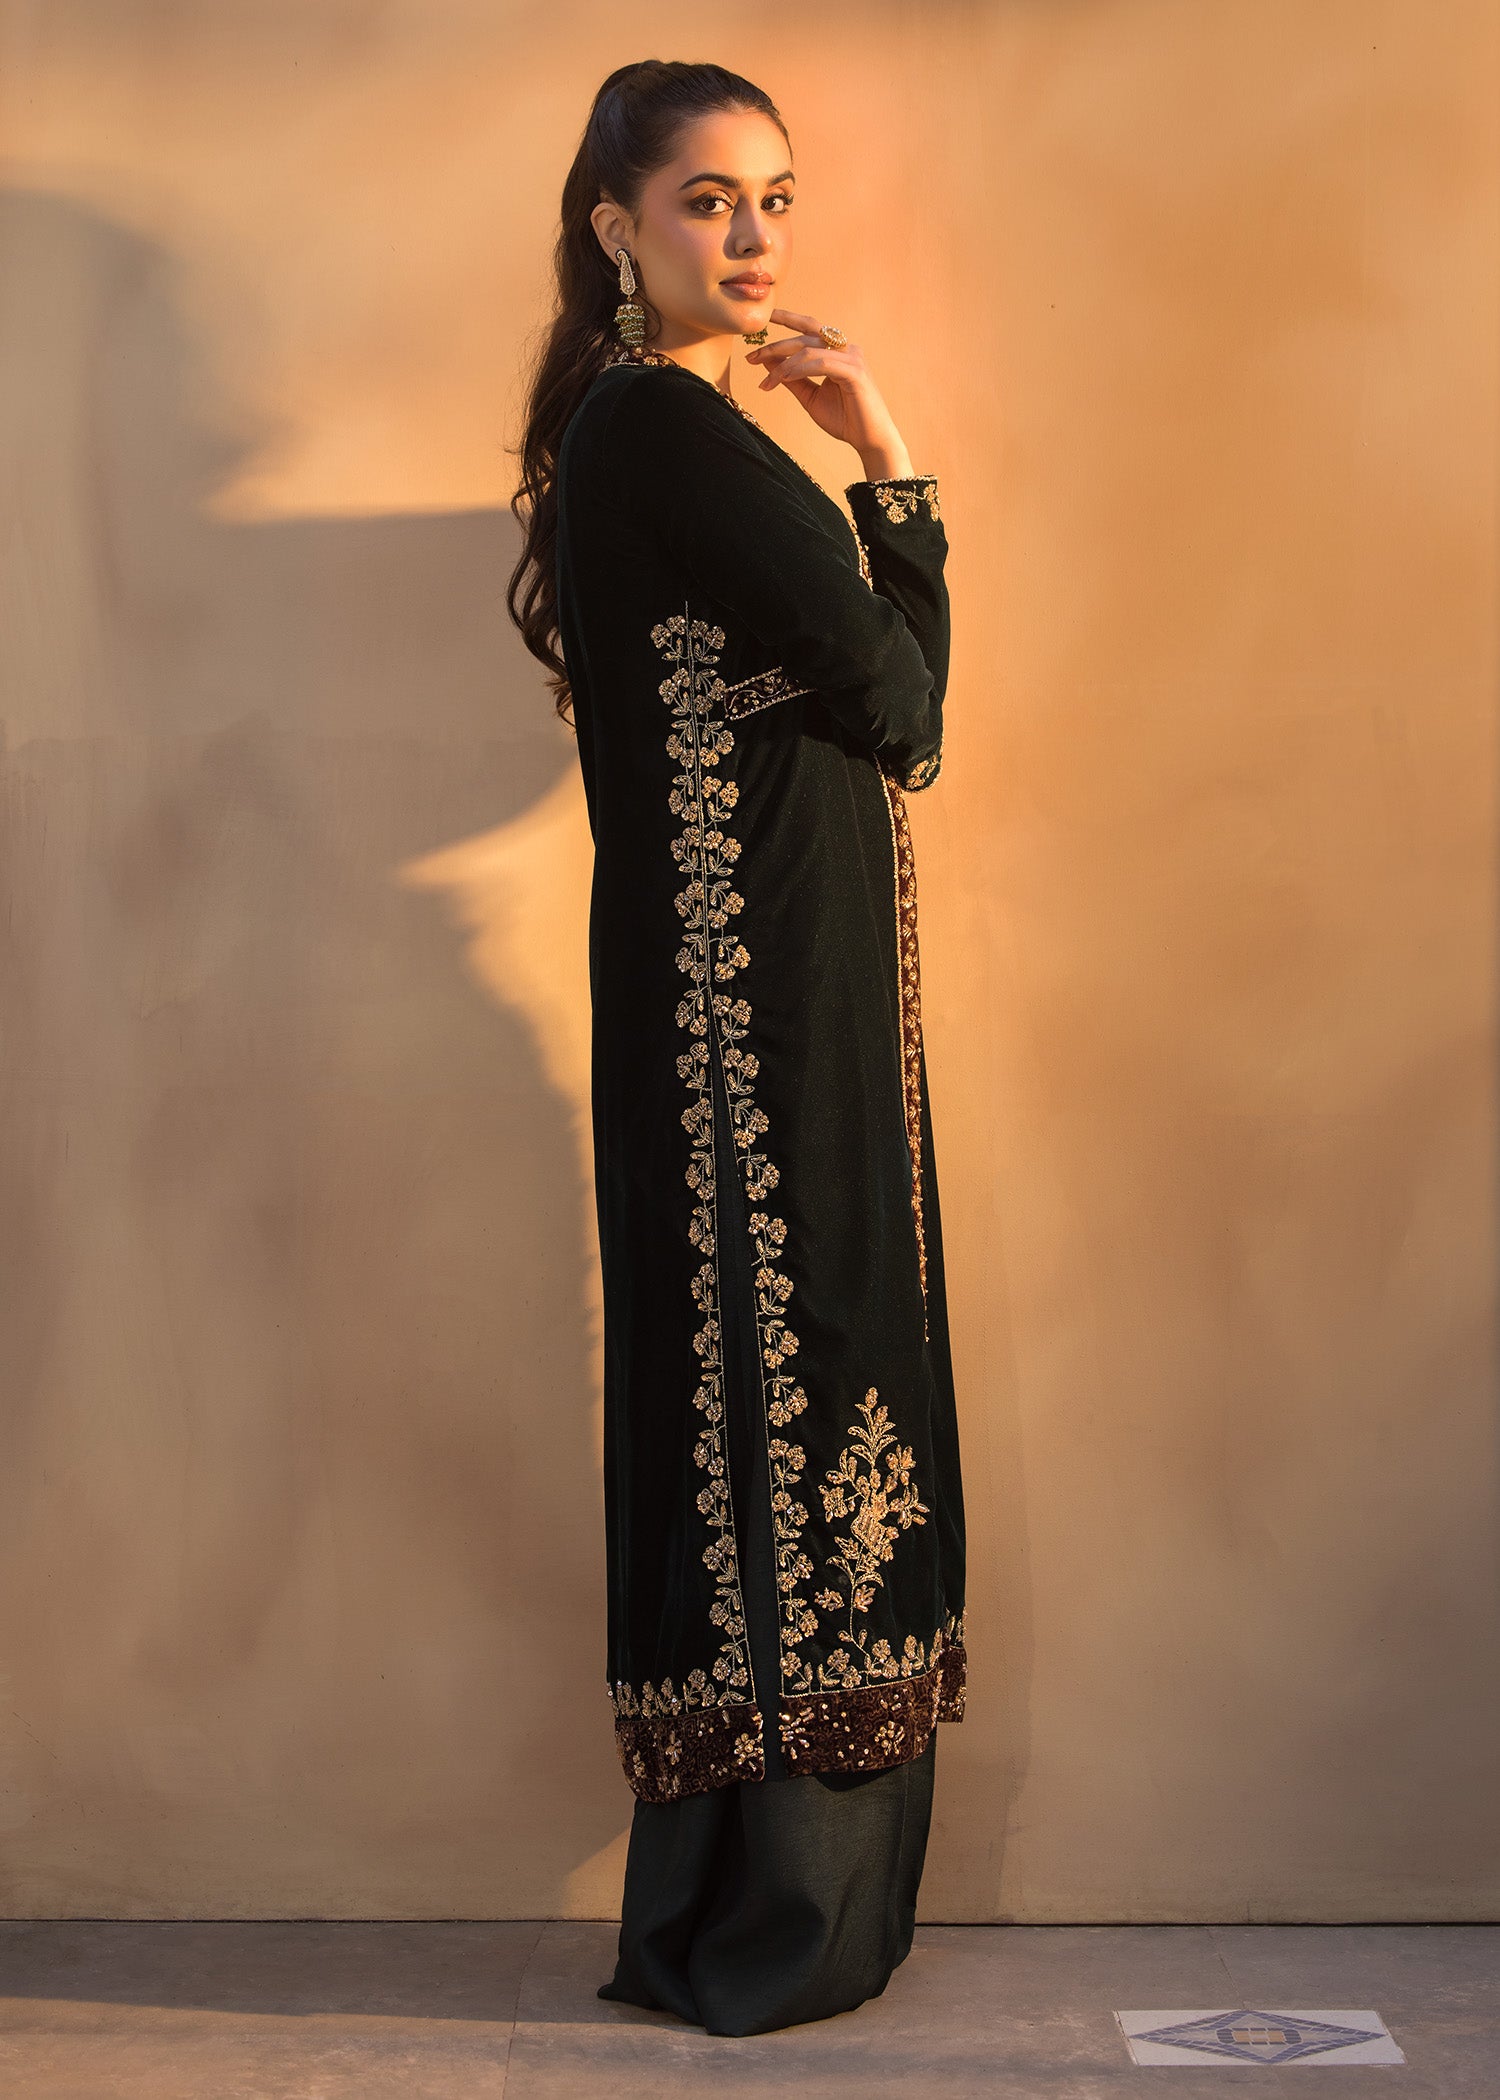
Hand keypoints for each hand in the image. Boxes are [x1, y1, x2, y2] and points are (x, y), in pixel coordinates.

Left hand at [744, 308, 913, 479]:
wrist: (869, 440)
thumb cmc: (844, 419)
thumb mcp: (810, 396)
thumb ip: (791, 378)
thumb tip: (767, 362)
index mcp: (837, 350)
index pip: (809, 328)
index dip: (787, 320)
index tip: (763, 320)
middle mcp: (846, 348)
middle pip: (805, 336)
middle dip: (775, 346)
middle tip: (752, 357)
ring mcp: (852, 357)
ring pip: (810, 349)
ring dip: (784, 364)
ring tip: (768, 381)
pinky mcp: (855, 372)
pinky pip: (821, 363)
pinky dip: (800, 369)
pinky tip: (784, 378)